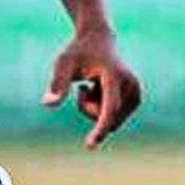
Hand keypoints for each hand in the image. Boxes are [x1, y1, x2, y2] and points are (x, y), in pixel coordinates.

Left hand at [42, 27, 141, 149]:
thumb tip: (47, 104)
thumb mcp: (63, 63)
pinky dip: (102, 109)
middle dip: (88, 110)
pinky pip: (115, 119)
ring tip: (93, 86)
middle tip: (82, 88)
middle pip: (106, 117)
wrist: (98, 40)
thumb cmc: (77, 52)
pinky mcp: (136, 99)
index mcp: (114, 75)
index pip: (109, 107)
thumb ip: (57, 83)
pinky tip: (100, 89)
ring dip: (94, 110)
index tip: (90, 145)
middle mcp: (131, 85)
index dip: (100, 127)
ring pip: (111, 121)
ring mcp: (136, 93)